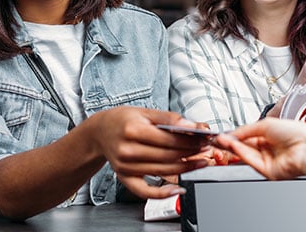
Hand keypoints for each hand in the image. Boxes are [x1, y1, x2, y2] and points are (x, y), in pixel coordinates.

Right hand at [90, 107, 209, 198]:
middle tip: (206, 148)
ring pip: (163, 171)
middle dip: (191, 152)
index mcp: (133, 130)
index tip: (205, 138)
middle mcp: (128, 150)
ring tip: (200, 161)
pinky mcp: (125, 178)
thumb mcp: (145, 112)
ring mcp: (126, 166)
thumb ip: (170, 118)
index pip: (169, 139)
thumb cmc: (123, 120)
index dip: (191, 139)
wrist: (100, 132)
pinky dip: (163, 194)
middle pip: (168, 156)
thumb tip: (193, 125)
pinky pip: (145, 191)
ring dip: (185, 168)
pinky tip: (179, 189)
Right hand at [214, 118, 305, 179]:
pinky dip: (240, 153)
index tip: (225, 133)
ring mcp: (269, 160)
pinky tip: (233, 146)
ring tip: (223, 141)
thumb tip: (233, 133)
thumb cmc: (296, 133)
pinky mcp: (268, 171)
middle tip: (219, 138)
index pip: (249, 136)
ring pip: (246, 154)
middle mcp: (270, 148)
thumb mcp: (267, 124)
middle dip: (232, 141)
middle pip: (245, 146)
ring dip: (233, 147)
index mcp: (272, 136)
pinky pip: (251, 161)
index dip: (236, 135)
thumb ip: (247, 129)